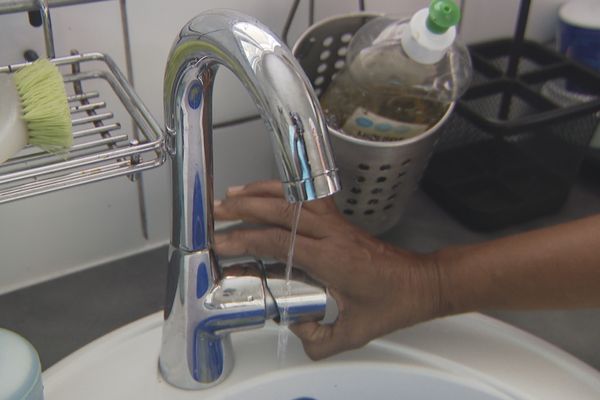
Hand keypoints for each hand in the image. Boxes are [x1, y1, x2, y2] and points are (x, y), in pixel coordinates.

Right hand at [214, 180, 442, 359]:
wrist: (421, 282)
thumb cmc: (392, 303)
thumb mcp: (354, 333)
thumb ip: (318, 339)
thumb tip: (291, 325)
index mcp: (333, 260)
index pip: (280, 242)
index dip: (247, 241)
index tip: (222, 245)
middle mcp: (332, 234)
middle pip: (281, 212)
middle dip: (244, 210)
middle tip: (216, 213)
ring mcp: (336, 223)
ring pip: (293, 197)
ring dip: (260, 193)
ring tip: (231, 196)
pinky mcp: (339, 220)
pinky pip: (306, 196)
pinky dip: (283, 189)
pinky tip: (265, 192)